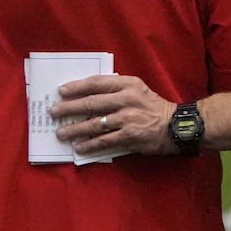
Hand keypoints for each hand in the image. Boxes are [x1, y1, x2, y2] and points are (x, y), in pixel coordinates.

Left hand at [49, 74, 178, 156]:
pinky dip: (90, 145)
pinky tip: (79, 148)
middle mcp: (127, 99)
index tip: (62, 91)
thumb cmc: (153, 107)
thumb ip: (116, 90)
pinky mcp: (129, 136)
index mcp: (128, 85)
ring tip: (61, 133)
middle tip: (54, 112)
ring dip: (75, 129)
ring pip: (95, 124)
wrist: (176, 126)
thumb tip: (87, 96)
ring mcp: (127, 119)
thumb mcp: (138, 90)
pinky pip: (104, 141)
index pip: (97, 83)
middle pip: (92, 103)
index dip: (77, 86)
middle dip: (70, 108)